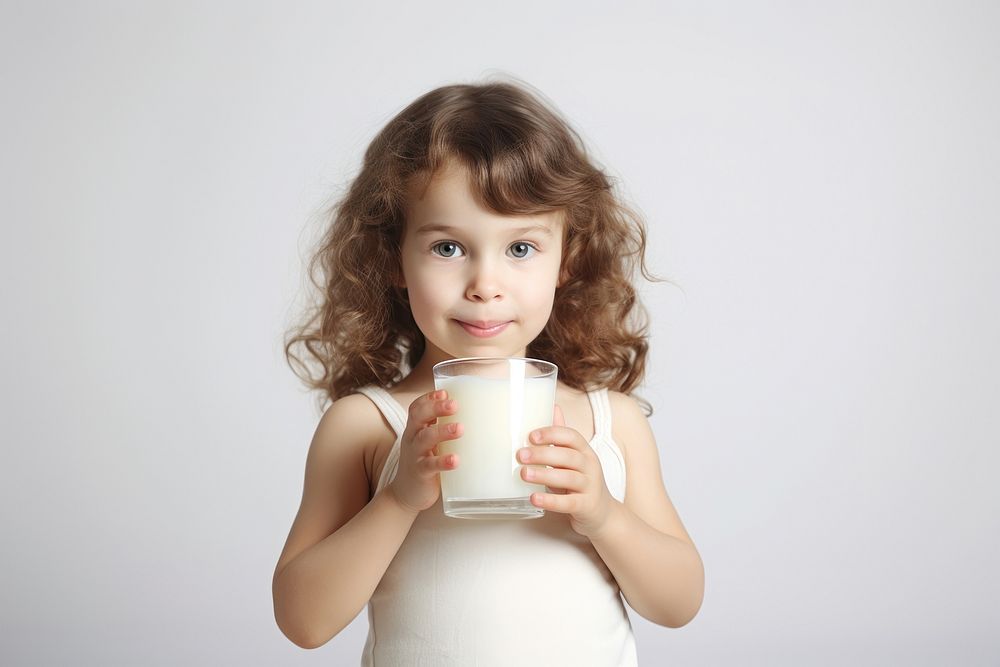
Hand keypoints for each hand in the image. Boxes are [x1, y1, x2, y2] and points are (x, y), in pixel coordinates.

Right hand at [386, 390, 462, 513]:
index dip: (428, 398)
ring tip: (460, 428)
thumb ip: (443, 430)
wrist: (406, 495)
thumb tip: (478, 418)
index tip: (445, 393)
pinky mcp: (420, 473)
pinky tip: (455, 460)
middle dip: (435, 408)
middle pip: (418, 417)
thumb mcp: (430, 444)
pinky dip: (443, 461)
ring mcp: (415, 455)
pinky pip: (430, 465)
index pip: (416, 408)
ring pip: (425, 438)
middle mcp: (412, 439)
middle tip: (455, 404)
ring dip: (442, 431)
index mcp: (415, 429)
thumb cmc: (425, 464)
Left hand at [518, 404, 614, 537]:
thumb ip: (562, 435)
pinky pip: (568, 502)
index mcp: (584, 451)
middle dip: (543, 454)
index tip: (531, 436)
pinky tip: (534, 498)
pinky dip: (551, 501)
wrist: (602, 512)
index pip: (571, 436)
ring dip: (544, 475)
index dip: (552, 433)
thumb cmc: (581, 480)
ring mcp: (589, 487)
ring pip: (568, 478)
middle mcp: (590, 466)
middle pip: (568, 456)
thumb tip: (553, 405)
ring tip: (524, 474)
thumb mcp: (574, 456)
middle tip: (521, 455)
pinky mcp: (586, 506)